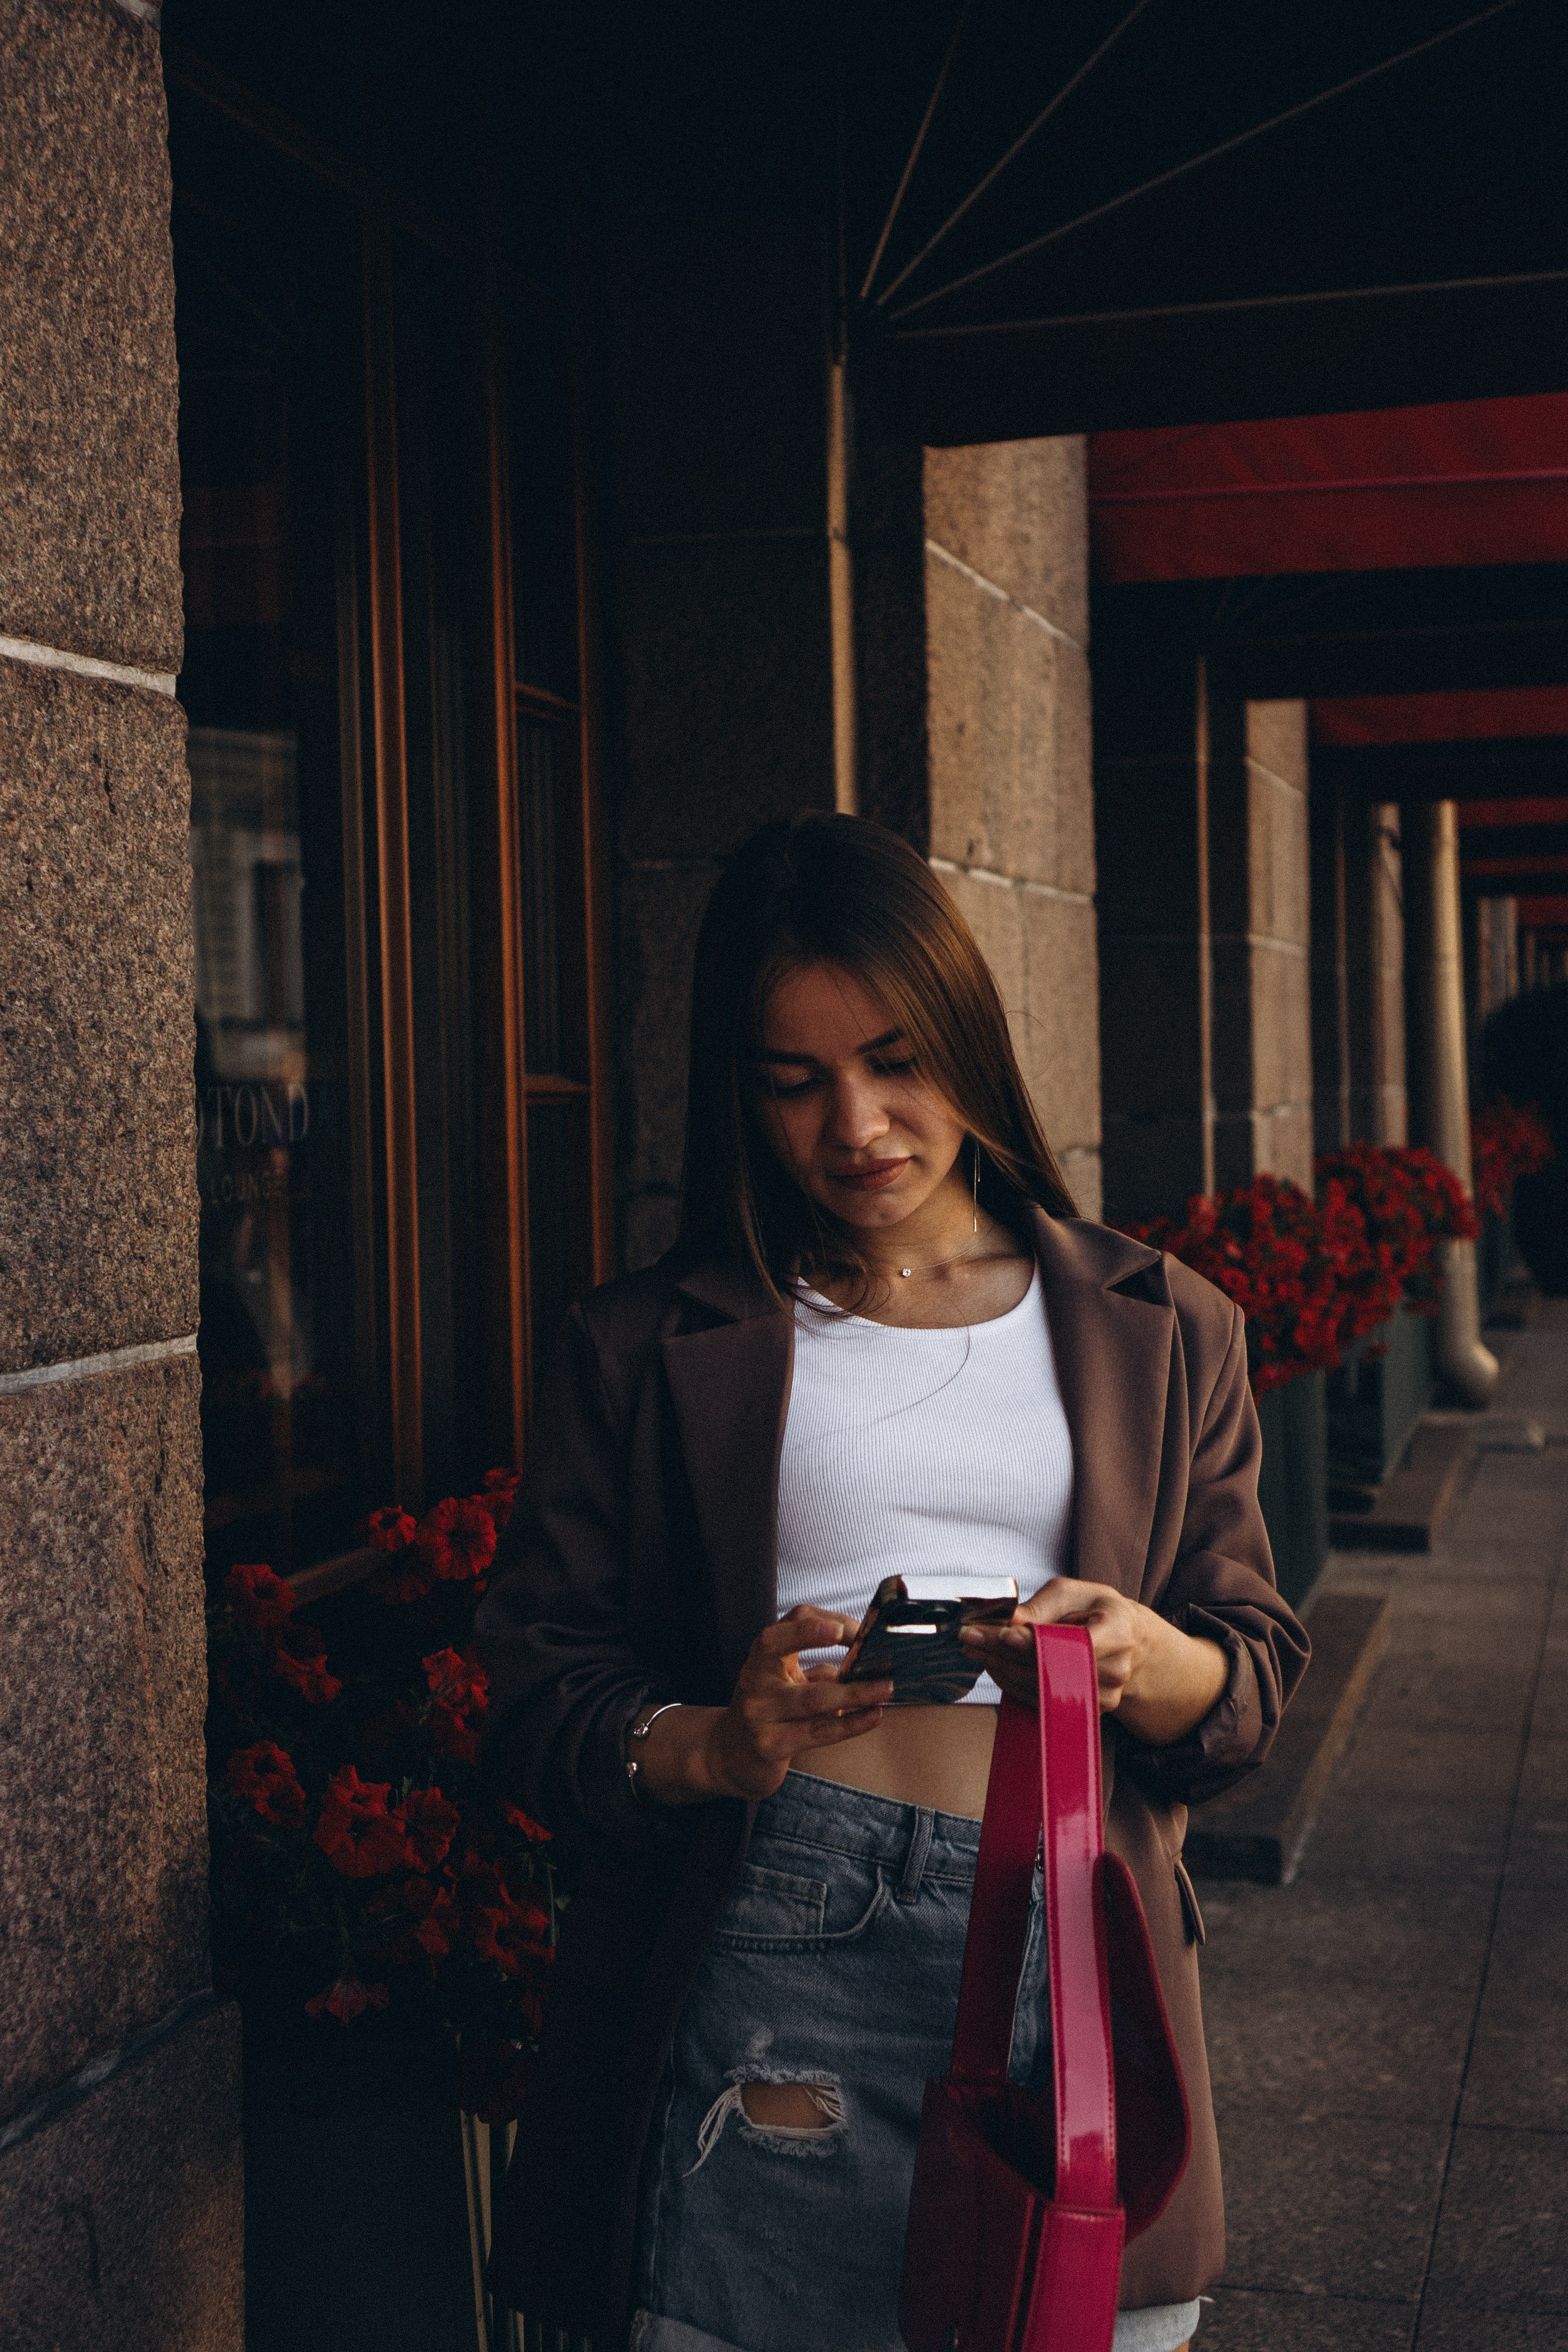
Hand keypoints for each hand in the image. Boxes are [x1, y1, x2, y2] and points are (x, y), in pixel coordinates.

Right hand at [635, 1607, 891, 1804]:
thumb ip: (820, 1667)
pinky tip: (872, 1717)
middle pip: (790, 1654)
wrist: (732, 1755)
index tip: (848, 1630)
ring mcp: (758, 1714)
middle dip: (831, 1643)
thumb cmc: (771, 1709)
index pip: (785, 1626)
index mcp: (761, 1658)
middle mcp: (754, 1680)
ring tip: (886, 1689)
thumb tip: (867, 1659)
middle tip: (878, 1656)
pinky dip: (849, 1724)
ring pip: (812, 1699)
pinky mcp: (770, 1745)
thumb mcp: (786, 1680)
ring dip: (855, 1693)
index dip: (815, 1625)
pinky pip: (816, 1732)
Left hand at [959, 1579, 1228, 1745]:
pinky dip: (1011, 1682)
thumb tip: (1011, 1622)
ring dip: (1001, 1667)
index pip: (1074, 1643)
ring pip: (1040, 1687)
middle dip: (1004, 1651)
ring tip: (974, 1647)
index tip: (1004, 1634)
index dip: (1037, 1642)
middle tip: (970, 1636)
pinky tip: (992, 1664)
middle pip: (1050, 1667)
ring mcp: (1102, 1697)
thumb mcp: (1075, 1593)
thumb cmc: (1098, 1611)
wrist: (1129, 1644)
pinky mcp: (1084, 1711)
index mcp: (1118, 1632)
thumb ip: (1043, 1606)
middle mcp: (1114, 1670)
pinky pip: (1040, 1700)